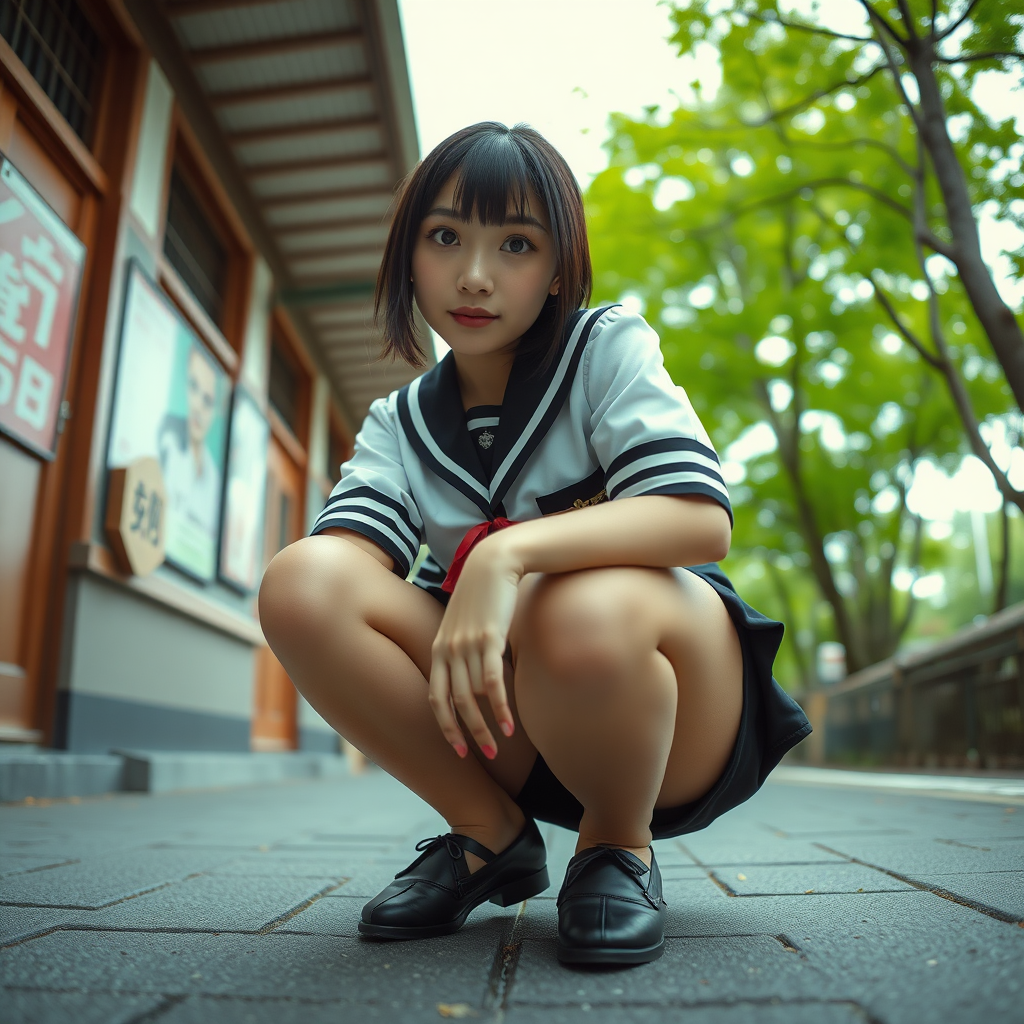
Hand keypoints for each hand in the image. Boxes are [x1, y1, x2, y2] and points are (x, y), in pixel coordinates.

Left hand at [429, 534, 522, 759]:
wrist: (493, 563)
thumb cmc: (482, 596)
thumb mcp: (463, 625)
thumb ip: (461, 650)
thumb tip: (470, 679)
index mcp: (439, 649)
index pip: (435, 698)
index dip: (444, 727)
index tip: (457, 751)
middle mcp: (448, 650)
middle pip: (453, 704)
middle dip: (466, 734)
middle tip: (481, 757)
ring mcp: (467, 645)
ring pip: (473, 698)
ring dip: (485, 726)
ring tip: (498, 746)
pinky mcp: (489, 639)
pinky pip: (492, 682)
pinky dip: (499, 707)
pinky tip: (509, 726)